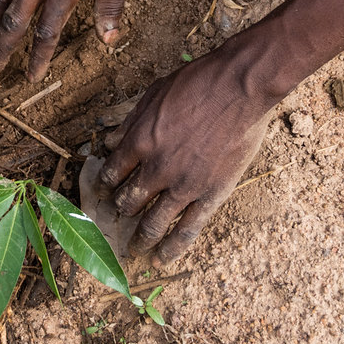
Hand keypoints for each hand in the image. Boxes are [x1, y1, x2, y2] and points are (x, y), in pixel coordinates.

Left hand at [99, 56, 270, 259]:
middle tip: (119, 217)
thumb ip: (130, 121)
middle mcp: (157, 169)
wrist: (239, 87)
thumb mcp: (154, 94)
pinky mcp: (212, 194)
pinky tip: (161, 259)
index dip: (105, 184)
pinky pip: (188, 228)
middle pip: (129, 200)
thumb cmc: (197, 83)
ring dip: (140, 237)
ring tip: (134, 249)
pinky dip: (172, 247)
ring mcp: (184, 185)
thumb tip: (108, 140)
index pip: (112, 173)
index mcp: (139, 142)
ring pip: (154, 221)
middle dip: (121, 210)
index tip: (105, 191)